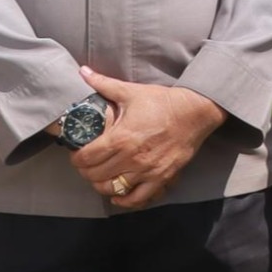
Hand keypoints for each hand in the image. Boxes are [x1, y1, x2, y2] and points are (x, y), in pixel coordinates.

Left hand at [69, 69, 225, 208]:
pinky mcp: (162, 178)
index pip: (86, 158)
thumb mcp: (131, 92)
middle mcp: (132, 158)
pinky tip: (119, 195)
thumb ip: (103, 84)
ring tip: (100, 178)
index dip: (76, 158)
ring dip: (102, 186)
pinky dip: (125, 201)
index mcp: (121, 138)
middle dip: (86, 172)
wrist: (195, 112)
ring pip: (113, 190)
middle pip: (96, 176)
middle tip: (87, 165)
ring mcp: (147, 171)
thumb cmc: (162, 102)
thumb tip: (82, 71)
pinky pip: (138, 199)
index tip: (77, 154)